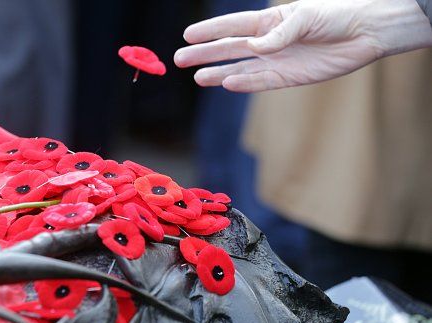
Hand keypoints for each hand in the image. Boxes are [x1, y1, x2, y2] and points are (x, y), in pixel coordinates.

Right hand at [174, 0, 431, 91]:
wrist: (365, 33)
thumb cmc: (336, 15)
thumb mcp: (306, 17)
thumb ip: (279, 33)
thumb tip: (254, 47)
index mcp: (270, 21)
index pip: (232, 26)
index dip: (210, 31)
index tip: (187, 35)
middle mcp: (268, 41)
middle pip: (229, 49)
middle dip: (204, 54)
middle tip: (178, 59)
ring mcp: (276, 60)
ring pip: (239, 68)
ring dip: (218, 72)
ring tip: (197, 77)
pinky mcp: (288, 78)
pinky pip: (260, 82)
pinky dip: (243, 83)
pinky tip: (226, 83)